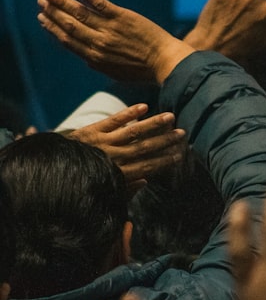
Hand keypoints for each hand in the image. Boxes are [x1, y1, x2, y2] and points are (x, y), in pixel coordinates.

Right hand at [37, 0, 194, 83]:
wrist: (167, 63)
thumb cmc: (143, 70)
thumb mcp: (115, 73)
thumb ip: (98, 64)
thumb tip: (85, 57)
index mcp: (94, 58)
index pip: (67, 40)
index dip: (52, 29)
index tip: (42, 19)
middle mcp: (98, 43)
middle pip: (68, 25)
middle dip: (52, 13)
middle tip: (41, 3)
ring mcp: (109, 29)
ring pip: (79, 13)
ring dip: (61, 3)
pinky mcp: (122, 17)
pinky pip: (99, 3)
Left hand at [69, 103, 185, 193]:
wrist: (49, 170)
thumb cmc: (78, 183)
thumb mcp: (102, 192)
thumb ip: (124, 187)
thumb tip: (146, 180)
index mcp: (116, 173)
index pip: (146, 166)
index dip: (165, 161)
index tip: (180, 155)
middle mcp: (112, 157)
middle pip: (144, 148)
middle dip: (165, 141)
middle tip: (182, 134)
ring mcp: (102, 142)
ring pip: (133, 132)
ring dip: (153, 124)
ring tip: (170, 116)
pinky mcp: (91, 130)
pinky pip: (113, 120)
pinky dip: (128, 113)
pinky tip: (144, 107)